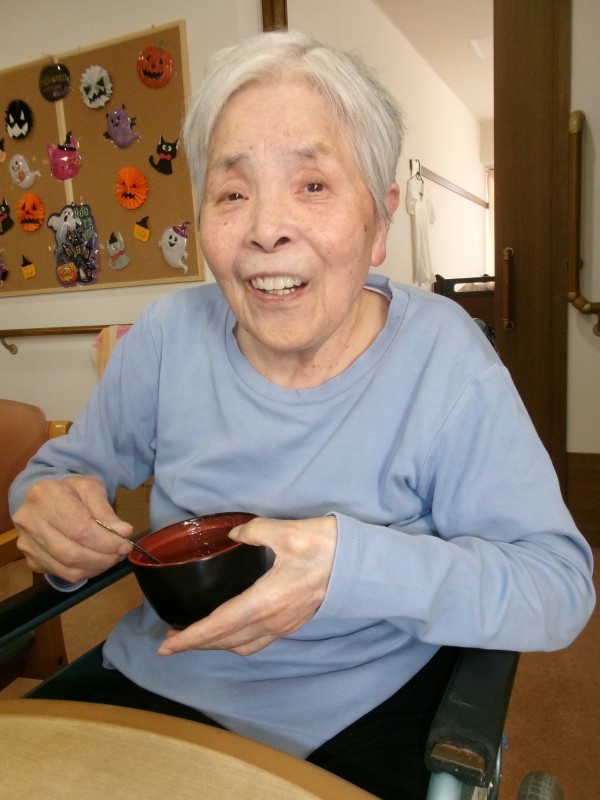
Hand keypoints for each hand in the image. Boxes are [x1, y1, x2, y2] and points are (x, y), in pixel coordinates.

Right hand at [12, 475, 133, 583]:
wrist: (45, 498)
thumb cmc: (70, 491)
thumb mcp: (91, 489)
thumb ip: (105, 511)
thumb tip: (123, 532)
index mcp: (44, 495)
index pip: (79, 528)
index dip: (105, 541)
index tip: (125, 543)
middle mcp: (29, 520)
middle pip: (71, 552)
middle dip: (103, 557)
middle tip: (121, 553)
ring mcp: (27, 543)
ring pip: (67, 567)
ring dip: (96, 567)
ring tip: (112, 557)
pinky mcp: (32, 560)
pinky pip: (62, 573)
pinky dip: (85, 572)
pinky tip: (97, 562)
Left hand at [158, 515, 336, 656]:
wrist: (358, 562)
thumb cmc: (324, 546)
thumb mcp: (285, 531)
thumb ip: (253, 531)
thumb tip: (234, 533)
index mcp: (264, 601)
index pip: (218, 626)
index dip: (190, 638)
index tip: (166, 647)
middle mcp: (272, 620)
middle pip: (225, 641)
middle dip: (196, 644)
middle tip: (172, 641)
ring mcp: (284, 625)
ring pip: (242, 645)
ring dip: (216, 645)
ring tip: (197, 637)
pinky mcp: (292, 622)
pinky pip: (258, 642)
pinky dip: (237, 642)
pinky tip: (231, 631)